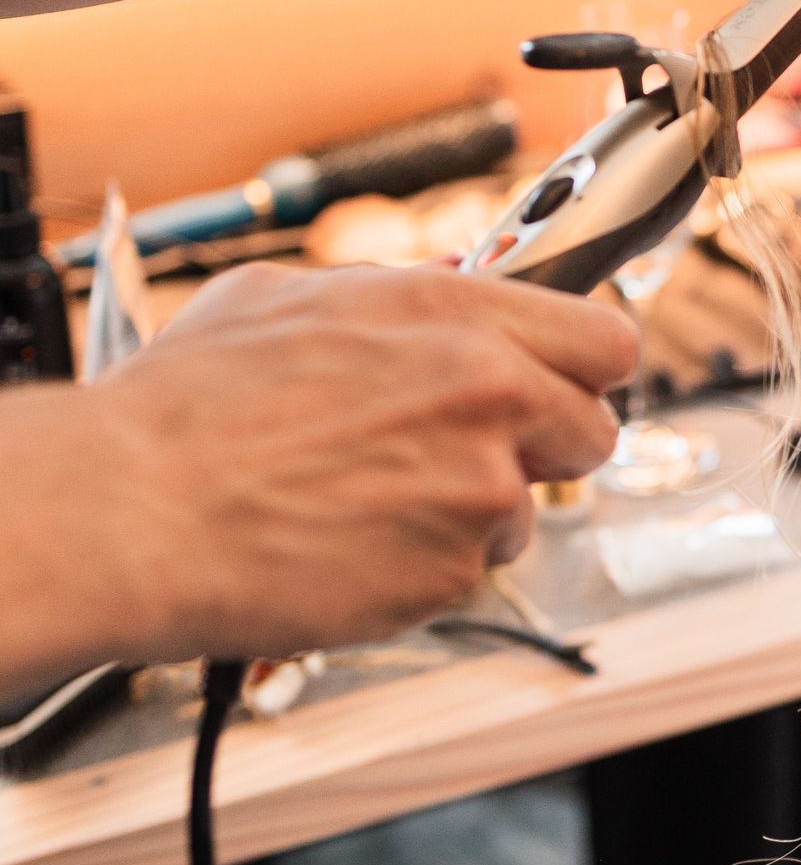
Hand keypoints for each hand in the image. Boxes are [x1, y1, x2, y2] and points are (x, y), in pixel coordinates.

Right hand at [15, 265, 635, 684]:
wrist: (131, 508)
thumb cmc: (186, 407)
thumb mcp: (293, 298)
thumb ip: (399, 298)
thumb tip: (450, 290)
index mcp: (457, 314)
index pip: (605, 339)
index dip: (582, 369)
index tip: (561, 385)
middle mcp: (489, 394)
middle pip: (593, 432)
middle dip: (542, 447)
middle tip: (468, 455)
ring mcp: (479, 490)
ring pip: (523, 513)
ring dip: (468, 516)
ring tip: (369, 504)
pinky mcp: (451, 573)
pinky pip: (465, 574)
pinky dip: (420, 569)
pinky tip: (348, 546)